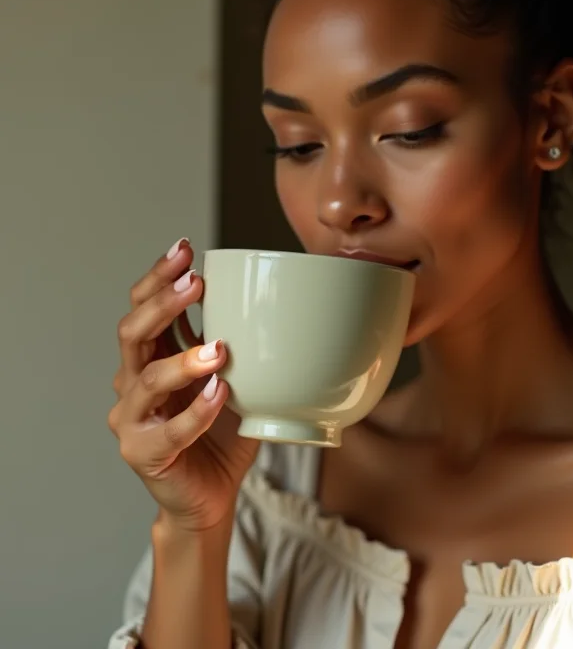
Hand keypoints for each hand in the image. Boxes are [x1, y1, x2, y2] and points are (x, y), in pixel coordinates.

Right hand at [109, 238, 259, 531]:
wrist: (210, 495)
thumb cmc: (222, 432)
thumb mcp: (231, 377)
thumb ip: (235, 344)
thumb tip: (269, 301)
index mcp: (152, 357)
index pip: (142, 307)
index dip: (158, 277)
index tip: (185, 248)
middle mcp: (131, 383)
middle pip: (132, 333)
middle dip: (163, 303)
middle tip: (196, 283)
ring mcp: (132, 420)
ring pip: (145, 379)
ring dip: (184, 359)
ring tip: (220, 348)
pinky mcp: (144, 454)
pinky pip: (171, 430)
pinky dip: (197, 410)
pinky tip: (222, 393)